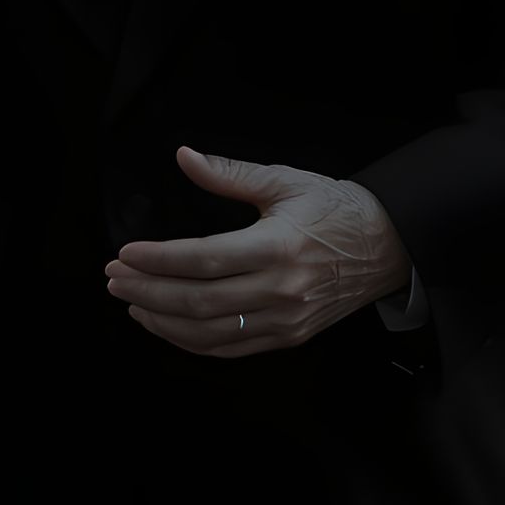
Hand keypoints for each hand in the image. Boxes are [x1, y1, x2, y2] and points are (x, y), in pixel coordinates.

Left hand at [105, 145, 410, 357]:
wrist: (390, 246)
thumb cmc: (336, 208)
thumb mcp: (285, 181)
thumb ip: (229, 174)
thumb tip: (184, 156)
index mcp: (278, 247)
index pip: (203, 260)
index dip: (158, 260)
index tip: (125, 253)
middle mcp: (280, 290)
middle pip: (198, 301)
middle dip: (148, 291)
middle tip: (114, 277)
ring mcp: (285, 320)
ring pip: (209, 333)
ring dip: (163, 321)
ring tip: (132, 302)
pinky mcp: (288, 337)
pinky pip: (230, 348)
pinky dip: (192, 341)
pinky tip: (168, 324)